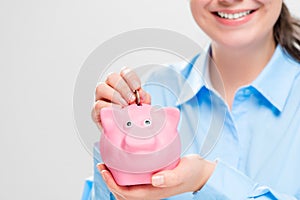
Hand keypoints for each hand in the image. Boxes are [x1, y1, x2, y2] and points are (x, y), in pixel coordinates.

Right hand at [92, 67, 150, 126]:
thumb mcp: (144, 106)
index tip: (137, 88)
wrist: (127, 133)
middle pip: (112, 77)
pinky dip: (108, 107)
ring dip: (115, 96)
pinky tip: (117, 112)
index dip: (131, 78)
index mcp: (122, 84)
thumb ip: (144, 98)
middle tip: (132, 100)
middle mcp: (109, 88)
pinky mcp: (96, 112)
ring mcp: (101, 98)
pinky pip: (98, 105)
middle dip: (123, 88)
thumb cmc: (134, 117)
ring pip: (101, 87)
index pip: (124, 72)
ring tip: (124, 106)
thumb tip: (142, 94)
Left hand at [97, 155, 215, 199]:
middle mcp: (149, 191)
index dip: (112, 183)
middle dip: (109, 182)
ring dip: (115, 179)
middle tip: (103, 166)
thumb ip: (171, 177)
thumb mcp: (183, 172)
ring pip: (126, 188)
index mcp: (153, 192)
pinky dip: (124, 174)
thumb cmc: (193, 173)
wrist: (200, 173)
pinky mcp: (152, 179)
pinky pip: (133, 181)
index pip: (126, 193)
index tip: (105, 170)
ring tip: (109, 165)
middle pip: (122, 193)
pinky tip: (123, 162)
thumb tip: (155, 180)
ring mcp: (150, 186)